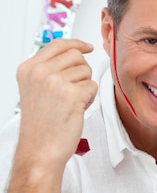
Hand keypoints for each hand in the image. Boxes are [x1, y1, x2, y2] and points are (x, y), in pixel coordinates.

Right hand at [16, 39, 96, 165]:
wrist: (41, 148)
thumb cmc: (42, 124)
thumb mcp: (36, 89)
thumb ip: (49, 70)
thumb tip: (74, 54)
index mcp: (29, 68)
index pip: (58, 44)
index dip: (76, 44)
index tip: (87, 46)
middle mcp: (40, 72)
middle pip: (77, 56)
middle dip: (82, 72)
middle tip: (73, 91)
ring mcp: (55, 82)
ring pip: (87, 72)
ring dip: (85, 87)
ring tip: (72, 103)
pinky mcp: (72, 94)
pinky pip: (93, 86)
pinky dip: (90, 98)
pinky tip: (77, 109)